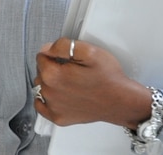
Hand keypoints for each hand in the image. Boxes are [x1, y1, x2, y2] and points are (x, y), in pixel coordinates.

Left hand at [32, 38, 152, 128]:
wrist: (122, 102)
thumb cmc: (109, 78)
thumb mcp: (89, 51)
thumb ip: (62, 46)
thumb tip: (47, 48)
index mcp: (53, 74)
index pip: (41, 55)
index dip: (54, 53)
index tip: (66, 57)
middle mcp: (49, 92)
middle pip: (40, 71)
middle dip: (52, 67)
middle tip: (72, 69)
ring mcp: (53, 107)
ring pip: (41, 87)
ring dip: (50, 82)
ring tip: (70, 82)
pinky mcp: (59, 118)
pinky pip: (41, 106)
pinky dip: (46, 99)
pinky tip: (60, 94)